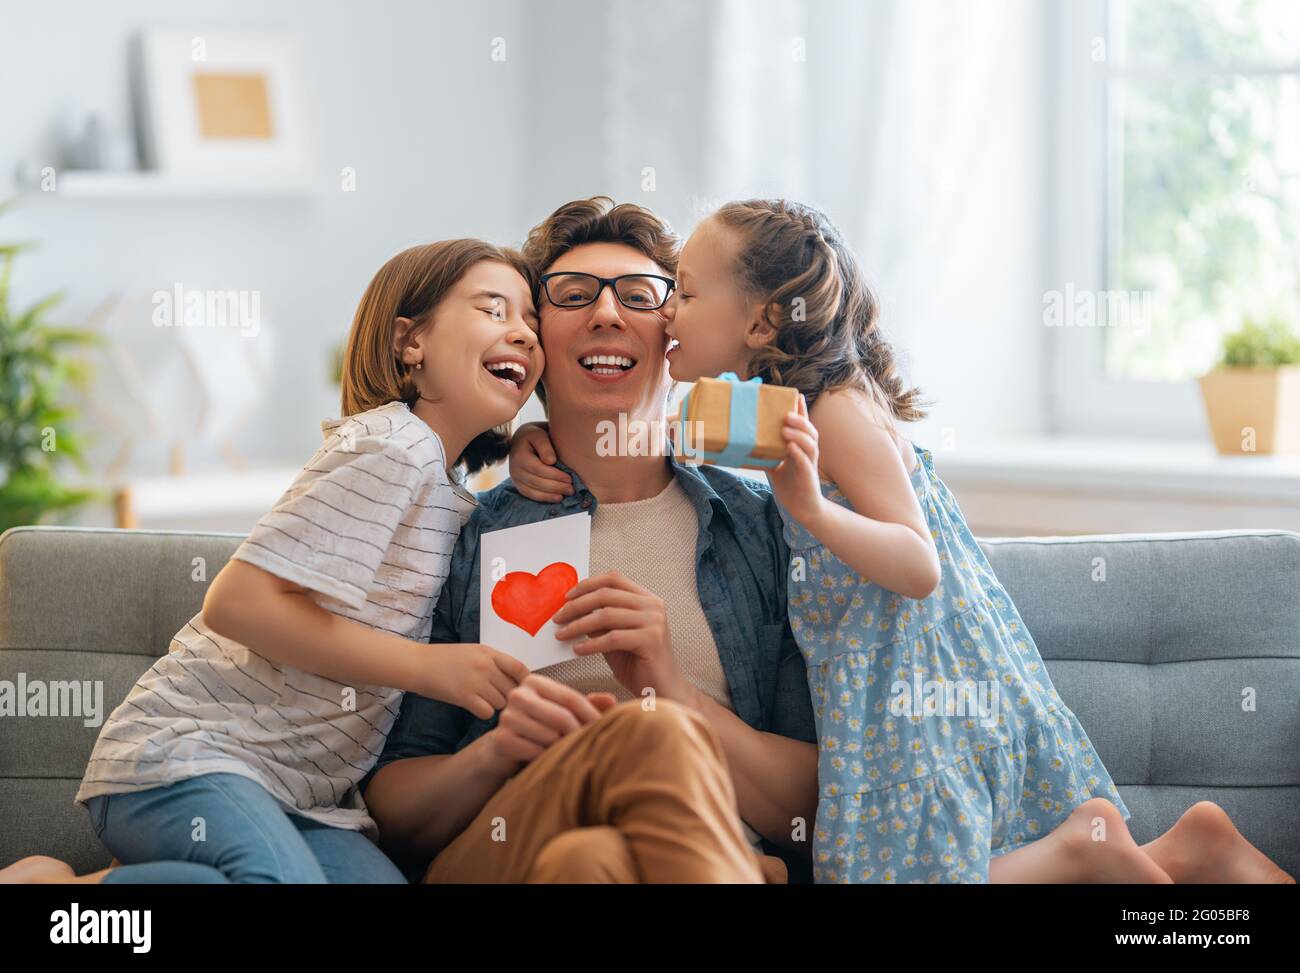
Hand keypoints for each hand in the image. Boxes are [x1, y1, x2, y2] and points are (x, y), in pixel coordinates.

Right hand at [420, 643, 528, 719]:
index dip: (525, 682)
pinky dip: (483, 713)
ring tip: (483, 701)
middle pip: (513, 689)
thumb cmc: (444, 658)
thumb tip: (515, 678)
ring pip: (502, 703)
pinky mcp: (464, 697)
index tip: (522, 690)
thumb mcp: (473, 651)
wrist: (417, 663)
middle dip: (508, 697)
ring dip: (495, 706)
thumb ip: (493, 662)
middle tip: (498, 700)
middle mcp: (486, 666)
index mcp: (489, 653)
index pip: (520, 668)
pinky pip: (487, 712)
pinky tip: (474, 708)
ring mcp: (476, 681)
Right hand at [488, 673, 617, 767]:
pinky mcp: (503, 739)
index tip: (602, 728)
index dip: (590, 714)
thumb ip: (587, 705)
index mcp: (534, 682)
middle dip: (577, 734)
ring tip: (561, 750)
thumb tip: (611, 701)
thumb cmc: (538, 728)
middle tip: (584, 744)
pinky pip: (537, 752)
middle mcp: (518, 695)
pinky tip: (545, 758)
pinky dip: (546, 758)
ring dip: (561, 747)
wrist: (503, 750)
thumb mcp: (562, 712)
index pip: (570, 697)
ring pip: (551, 737)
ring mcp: (508, 717)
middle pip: (562, 717)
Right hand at [509, 421, 573, 502]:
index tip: (569, 478)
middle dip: (556, 486)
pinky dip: (545, 498)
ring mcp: (515, 478)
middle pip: (537, 482)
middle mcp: (515, 469)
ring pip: (534, 491)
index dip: (555, 475)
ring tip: (568, 493)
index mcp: (519, 455)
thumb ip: (544, 446)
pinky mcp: (518, 485)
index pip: (538, 469)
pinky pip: (531, 495)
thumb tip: (550, 461)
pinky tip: (557, 498)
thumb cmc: (534, 436)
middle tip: (572, 489)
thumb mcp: (538, 435)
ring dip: (552, 494)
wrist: (522, 440)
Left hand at [552, 572, 689, 703]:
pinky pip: (612, 638)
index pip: (613, 579)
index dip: (587, 584)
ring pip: (606, 615)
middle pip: (606, 594)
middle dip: (576, 605)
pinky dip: (590, 644)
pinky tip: (577, 650)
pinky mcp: (651, 640)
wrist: (661, 691)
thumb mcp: (615, 636)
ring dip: (578, 625)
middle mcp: (653, 606)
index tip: (566, 597)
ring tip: (562, 635)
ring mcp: (654, 622)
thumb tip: (571, 608)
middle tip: (557, 618)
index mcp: (647, 599)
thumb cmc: (637, 663)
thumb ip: (600, 620)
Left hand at [766, 395, 827, 531]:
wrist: (802, 508)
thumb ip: (766, 453)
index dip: (802, 411)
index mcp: (801, 448)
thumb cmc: (790, 485)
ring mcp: (810, 465)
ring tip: (785, 428)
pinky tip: (790, 447)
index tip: (797, 395)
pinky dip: (798, 454)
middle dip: (800, 420)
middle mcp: (808, 453)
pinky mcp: (808, 477)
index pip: (804, 426)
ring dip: (798, 434)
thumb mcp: (775, 466)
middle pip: (810, 431)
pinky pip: (805, 463)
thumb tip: (745, 443)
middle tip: (786, 414)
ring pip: (810, 445)